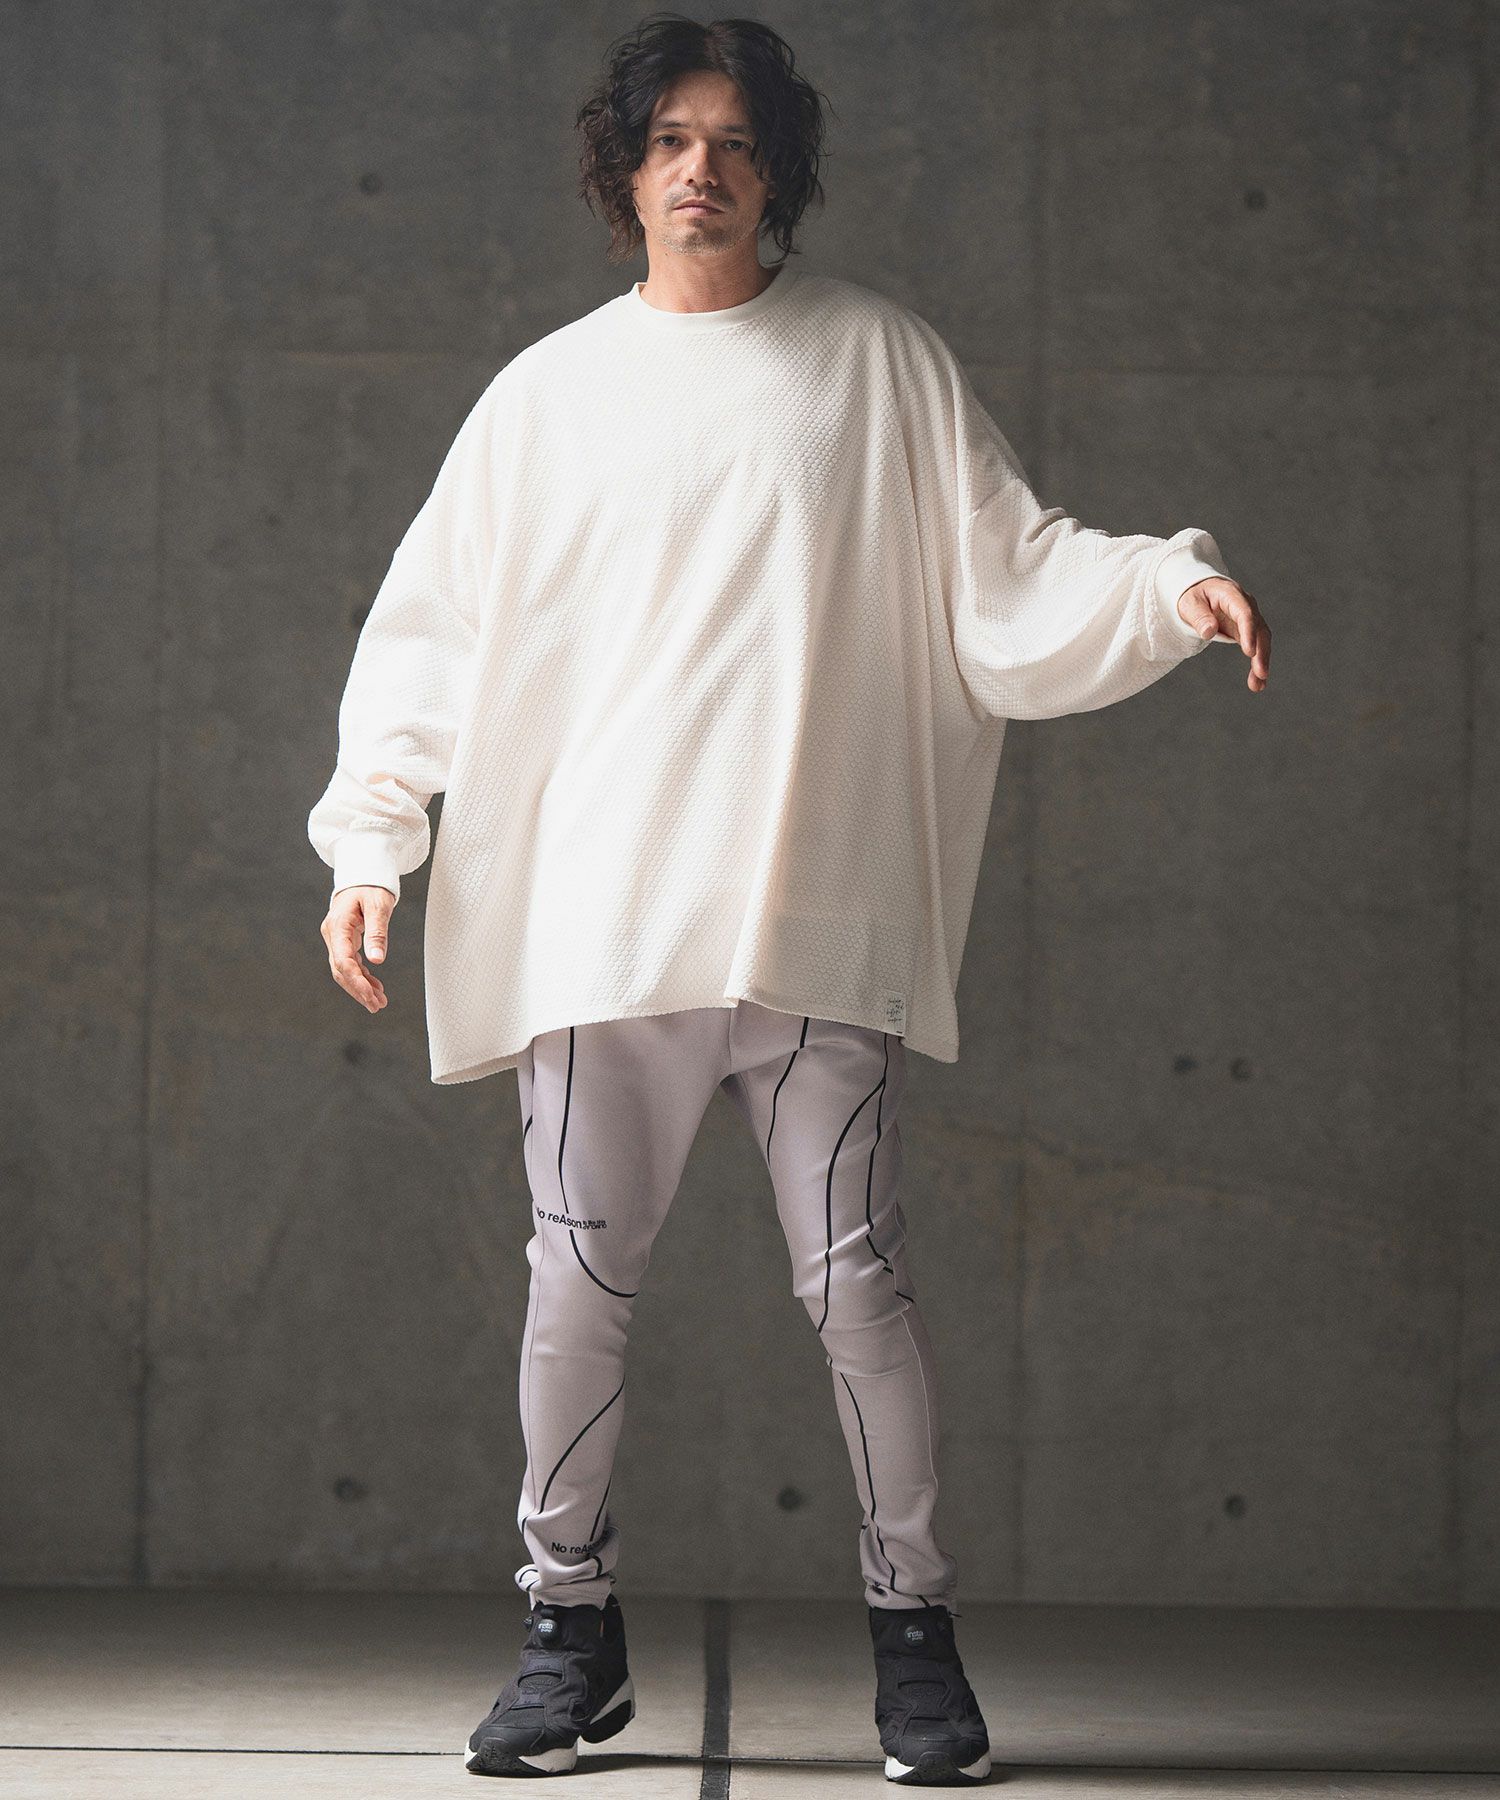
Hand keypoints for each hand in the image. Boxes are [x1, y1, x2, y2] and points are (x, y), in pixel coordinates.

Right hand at [321, 885, 394, 1012]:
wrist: (363, 874)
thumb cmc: (371, 886)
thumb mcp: (378, 905)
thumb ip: (377, 932)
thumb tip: (377, 960)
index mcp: (338, 926)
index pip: (343, 960)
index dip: (356, 981)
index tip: (370, 995)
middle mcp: (333, 935)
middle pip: (341, 970)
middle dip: (358, 990)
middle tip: (377, 1006)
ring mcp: (336, 938)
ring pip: (344, 970)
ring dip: (360, 987)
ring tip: (379, 1002)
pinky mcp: (344, 941)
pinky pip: (350, 963)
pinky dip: (362, 977)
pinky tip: (375, 987)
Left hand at [1177, 576, 1270, 692]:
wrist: (1198, 591)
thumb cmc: (1192, 596)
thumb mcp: (1189, 604)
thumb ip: (1199, 617)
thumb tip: (1209, 631)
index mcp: (1231, 595)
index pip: (1245, 614)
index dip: (1249, 632)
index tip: (1249, 652)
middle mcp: (1246, 605)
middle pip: (1259, 629)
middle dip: (1261, 652)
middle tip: (1261, 673)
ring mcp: (1249, 618)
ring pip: (1262, 640)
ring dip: (1262, 662)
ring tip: (1258, 685)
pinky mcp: (1247, 630)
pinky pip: (1256, 647)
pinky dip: (1257, 664)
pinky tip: (1257, 683)